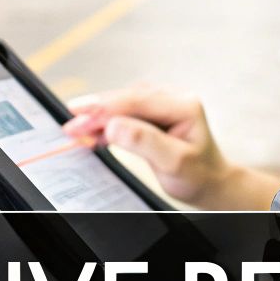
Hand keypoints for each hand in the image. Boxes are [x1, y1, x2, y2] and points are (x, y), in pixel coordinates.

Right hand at [62, 85, 231, 205]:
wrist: (208, 181)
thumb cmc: (197, 174)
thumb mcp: (174, 162)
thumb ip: (145, 142)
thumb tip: (114, 126)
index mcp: (184, 105)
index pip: (138, 101)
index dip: (106, 107)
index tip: (81, 114)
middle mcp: (173, 98)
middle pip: (126, 99)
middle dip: (96, 111)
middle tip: (71, 124)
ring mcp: (162, 104)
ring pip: (121, 105)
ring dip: (98, 116)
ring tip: (75, 129)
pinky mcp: (151, 113)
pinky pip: (123, 113)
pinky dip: (106, 123)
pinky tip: (91, 132)